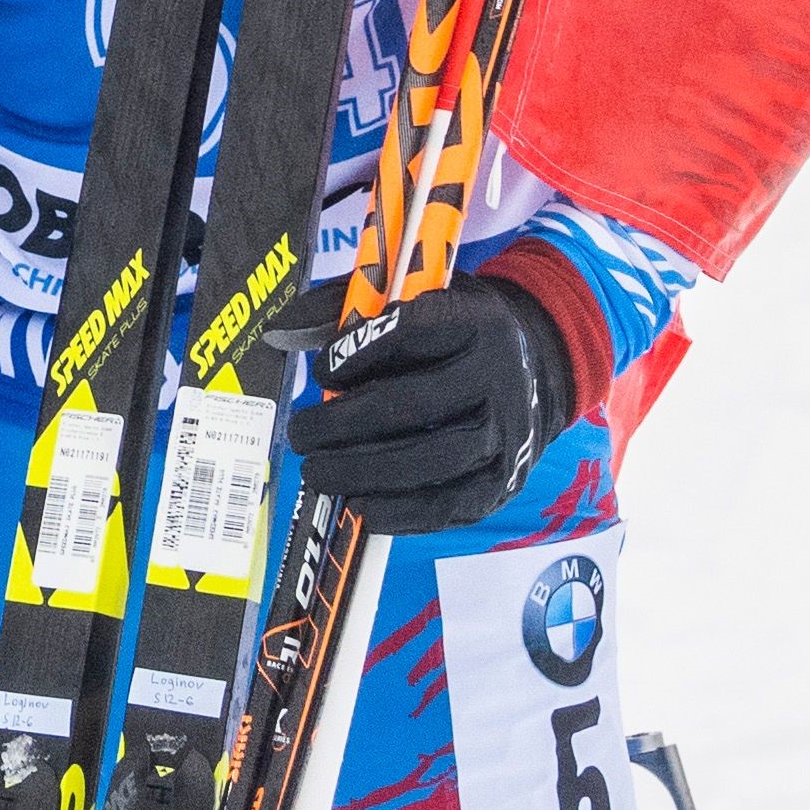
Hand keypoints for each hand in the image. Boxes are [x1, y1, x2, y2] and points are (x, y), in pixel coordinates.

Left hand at [285, 270, 576, 534]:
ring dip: (366, 472)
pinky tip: (359, 509)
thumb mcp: (407, 297)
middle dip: (345, 423)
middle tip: (300, 434)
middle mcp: (499, 376)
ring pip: (435, 458)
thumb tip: (277, 332)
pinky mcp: (508, 479)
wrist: (532, 366)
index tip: (319, 372)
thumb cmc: (448, 331)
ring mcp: (509, 432)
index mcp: (473, 321)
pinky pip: (455, 504)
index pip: (411, 333)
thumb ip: (340, 307)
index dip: (357, 354)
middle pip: (415, 404)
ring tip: (316, 472)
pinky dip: (404, 512)